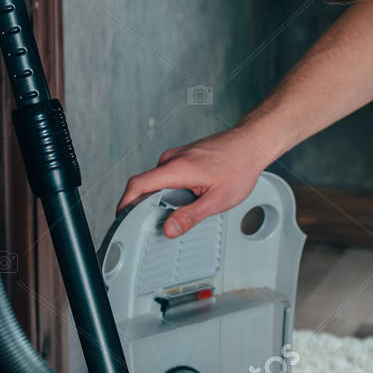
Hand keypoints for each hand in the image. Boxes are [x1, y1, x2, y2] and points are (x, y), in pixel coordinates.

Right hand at [116, 124, 273, 237]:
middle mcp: (172, 159)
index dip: (125, 203)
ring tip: (183, 208)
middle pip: (145, 185)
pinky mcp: (183, 156)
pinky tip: (190, 196)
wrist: (251, 144)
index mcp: (176, 169)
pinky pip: (168, 174)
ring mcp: (177, 155)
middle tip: (157, 223)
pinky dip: (171, 188)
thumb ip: (190, 216)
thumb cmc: (239, 168)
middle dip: (147, 205)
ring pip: (158, 180)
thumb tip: (169, 229)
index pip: (137, 185)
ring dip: (163, 196)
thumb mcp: (217, 200)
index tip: (121, 218)